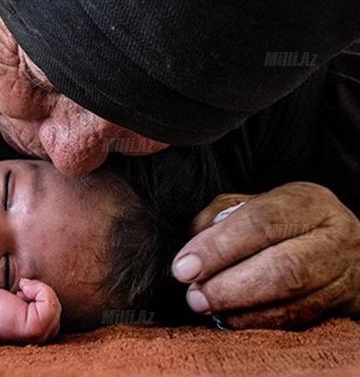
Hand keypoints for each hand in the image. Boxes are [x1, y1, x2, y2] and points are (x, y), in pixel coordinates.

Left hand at [0, 279, 60, 343]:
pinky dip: (38, 290)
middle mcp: (44, 338)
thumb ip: (43, 302)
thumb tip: (51, 289)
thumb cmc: (0, 305)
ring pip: (54, 304)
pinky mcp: (36, 328)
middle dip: (40, 294)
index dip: (42, 298)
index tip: (22, 298)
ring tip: (19, 296)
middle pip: (57, 308)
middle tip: (20, 295)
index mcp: (43, 334)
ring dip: (37, 291)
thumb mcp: (27, 300)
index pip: (57, 312)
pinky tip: (20, 294)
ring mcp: (41, 335)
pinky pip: (50, 303)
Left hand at [173, 182, 359, 328]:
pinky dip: (257, 323)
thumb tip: (192, 250)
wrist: (341, 247)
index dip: (218, 247)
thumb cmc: (283, 222)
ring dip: (241, 310)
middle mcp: (333, 237)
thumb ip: (219, 219)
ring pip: (293, 301)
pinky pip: (296, 322)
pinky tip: (230, 319)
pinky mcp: (340, 306)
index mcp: (307, 202)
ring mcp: (342, 275)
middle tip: (195, 296)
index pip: (260, 222)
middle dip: (230, 286)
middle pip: (284, 267)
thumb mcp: (254, 203)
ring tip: (207, 308)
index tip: (184, 267)